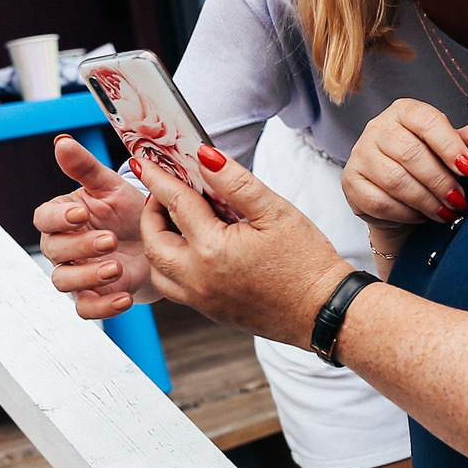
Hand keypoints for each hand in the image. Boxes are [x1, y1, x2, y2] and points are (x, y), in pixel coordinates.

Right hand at [35, 135, 153, 319]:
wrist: (160, 241)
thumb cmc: (131, 211)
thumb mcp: (112, 187)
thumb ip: (85, 167)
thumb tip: (62, 142)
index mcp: (63, 216)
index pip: (44, 218)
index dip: (58, 218)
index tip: (81, 214)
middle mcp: (64, 246)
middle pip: (54, 251)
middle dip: (81, 246)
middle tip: (110, 240)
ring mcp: (77, 272)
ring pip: (65, 281)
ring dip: (89, 277)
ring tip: (117, 267)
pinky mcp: (94, 296)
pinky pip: (86, 309)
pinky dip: (103, 307)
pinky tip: (125, 298)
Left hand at [137, 145, 351, 346]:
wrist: (323, 311)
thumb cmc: (307, 262)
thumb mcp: (275, 211)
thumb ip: (236, 182)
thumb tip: (205, 156)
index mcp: (213, 249)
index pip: (176, 204)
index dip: (159, 179)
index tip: (144, 162)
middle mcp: (199, 278)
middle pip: (153, 241)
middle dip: (152, 212)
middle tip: (164, 192)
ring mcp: (202, 299)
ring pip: (158, 270)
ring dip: (157, 242)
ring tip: (174, 221)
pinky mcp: (210, 311)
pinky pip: (174, 288)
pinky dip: (169, 266)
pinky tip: (190, 249)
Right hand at [344, 100, 467, 238]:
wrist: (397, 197)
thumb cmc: (426, 166)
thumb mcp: (450, 151)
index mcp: (404, 111)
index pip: (428, 122)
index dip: (450, 146)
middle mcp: (378, 128)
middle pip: (411, 154)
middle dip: (440, 181)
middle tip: (459, 200)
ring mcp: (360, 154)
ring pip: (395, 180)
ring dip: (426, 200)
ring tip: (445, 212)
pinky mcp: (351, 182)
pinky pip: (379, 201)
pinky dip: (405, 212)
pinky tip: (421, 216)